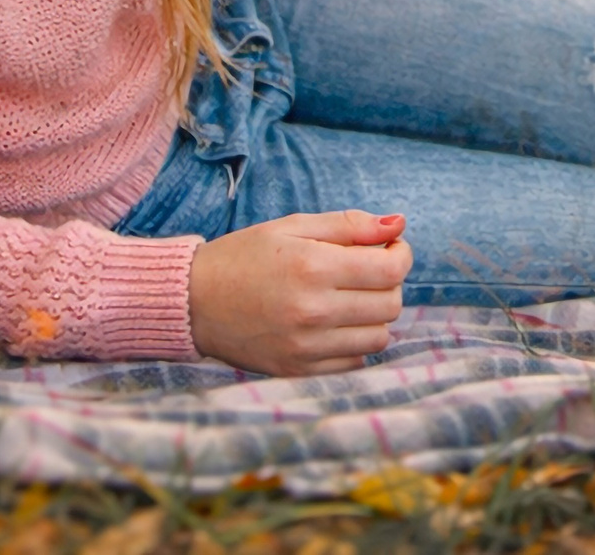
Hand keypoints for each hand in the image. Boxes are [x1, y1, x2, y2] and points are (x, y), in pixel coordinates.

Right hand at [187, 210, 411, 373]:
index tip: (389, 247)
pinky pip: (354, 360)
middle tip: (369, 270)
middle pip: (390, 304)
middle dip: (390, 282)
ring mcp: (306, 346)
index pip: (391, 269)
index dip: (401, 254)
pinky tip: (335, 323)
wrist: (193, 302)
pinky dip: (355, 341)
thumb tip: (399, 223)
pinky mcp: (298, 370)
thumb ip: (349, 225)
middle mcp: (313, 311)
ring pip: (379, 337)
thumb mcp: (293, 227)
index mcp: (313, 267)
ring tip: (352, 297)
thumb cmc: (244, 257)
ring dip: (376, 315)